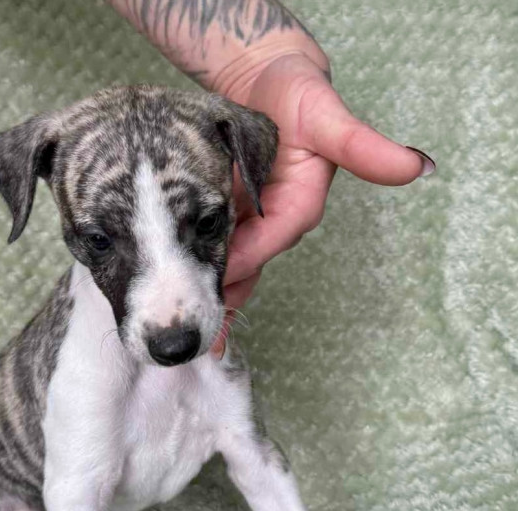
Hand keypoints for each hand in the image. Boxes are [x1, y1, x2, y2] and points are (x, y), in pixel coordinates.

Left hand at [211, 52, 433, 354]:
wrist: (268, 84)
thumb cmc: (298, 96)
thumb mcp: (327, 116)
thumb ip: (361, 145)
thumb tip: (417, 166)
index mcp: (300, 205)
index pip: (273, 238)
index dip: (246, 255)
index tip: (217, 272)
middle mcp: (278, 223)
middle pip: (252, 266)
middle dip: (227, 297)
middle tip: (198, 325)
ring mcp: (254, 227)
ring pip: (236, 270)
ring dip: (214, 301)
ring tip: (190, 333)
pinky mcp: (233, 224)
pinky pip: (220, 256)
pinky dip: (203, 280)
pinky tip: (187, 305)